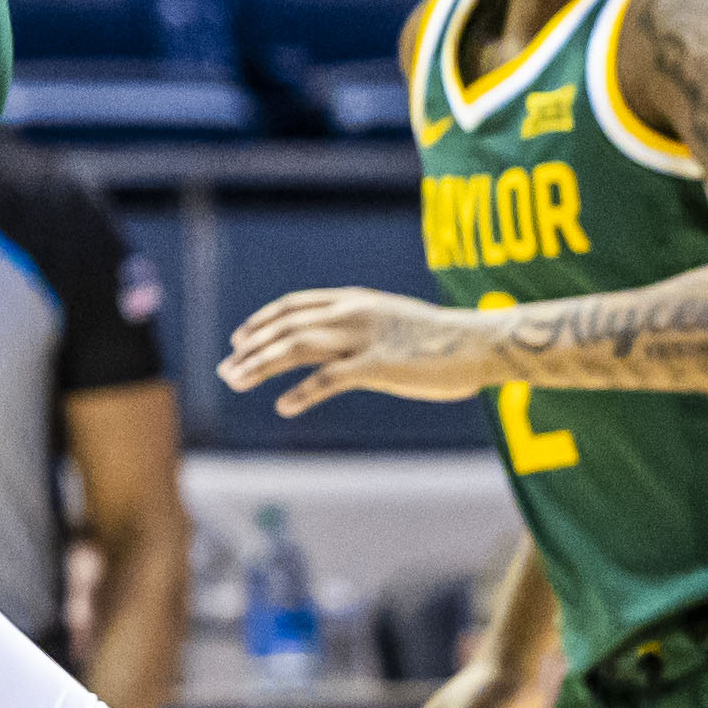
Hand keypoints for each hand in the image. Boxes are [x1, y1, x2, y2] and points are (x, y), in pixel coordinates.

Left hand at [219, 286, 509, 412]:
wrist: (480, 344)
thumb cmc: (439, 340)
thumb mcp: (391, 324)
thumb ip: (360, 330)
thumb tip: (335, 346)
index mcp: (355, 300)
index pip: (294, 306)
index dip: (262, 322)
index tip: (238, 339)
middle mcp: (353, 313)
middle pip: (287, 327)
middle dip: (251, 349)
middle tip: (226, 369)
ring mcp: (365, 338)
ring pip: (297, 347)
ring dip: (261, 365)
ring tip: (237, 382)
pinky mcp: (379, 366)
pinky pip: (329, 379)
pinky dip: (302, 393)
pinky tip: (284, 407)